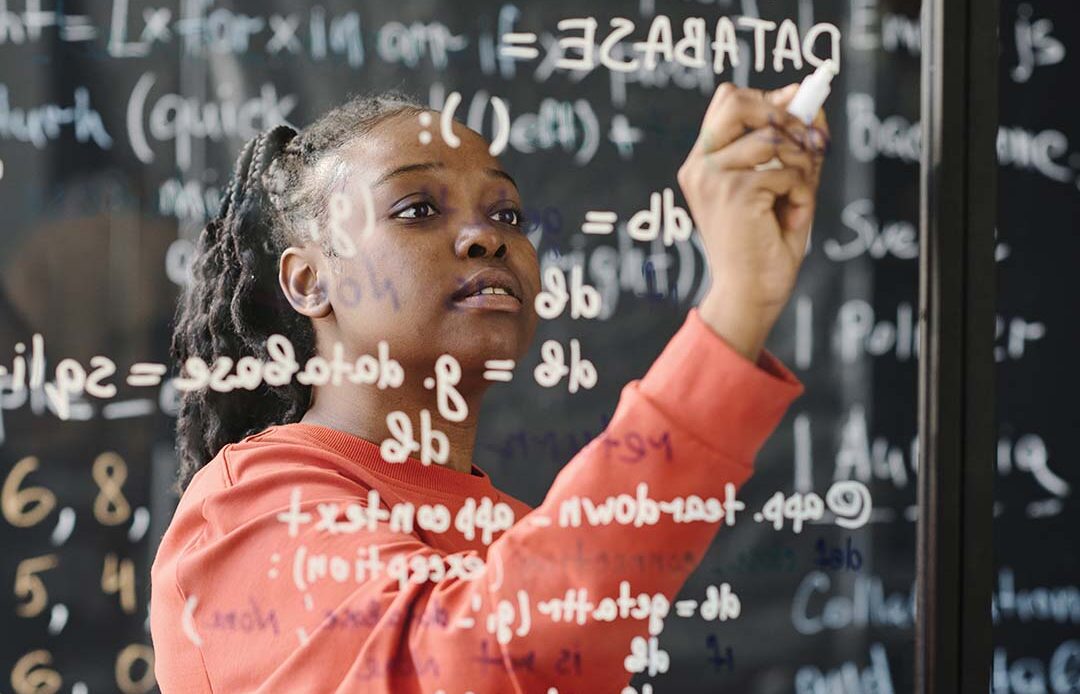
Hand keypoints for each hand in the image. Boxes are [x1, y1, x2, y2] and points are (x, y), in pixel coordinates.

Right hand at [677, 82, 828, 361]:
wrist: (750, 293)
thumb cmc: (764, 244)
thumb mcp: (779, 184)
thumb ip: (789, 144)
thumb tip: (809, 99)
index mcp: (703, 162)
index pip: (728, 101)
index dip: (767, 97)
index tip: (796, 111)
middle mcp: (699, 166)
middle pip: (738, 100)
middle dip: (782, 114)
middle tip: (804, 142)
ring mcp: (713, 178)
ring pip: (773, 137)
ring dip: (801, 163)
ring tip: (798, 195)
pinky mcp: (735, 193)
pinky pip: (788, 171)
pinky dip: (803, 192)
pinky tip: (791, 218)